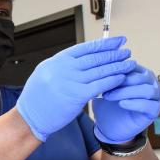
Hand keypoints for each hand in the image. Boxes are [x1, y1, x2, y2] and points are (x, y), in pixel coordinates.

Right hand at [16, 36, 134, 141]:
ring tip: (129, 63)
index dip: (104, 44)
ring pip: (100, 70)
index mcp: (56, 61)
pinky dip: (113, 80)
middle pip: (95, 57)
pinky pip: (100, 85)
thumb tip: (81, 58)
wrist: (30, 118)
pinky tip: (121, 78)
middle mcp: (64, 68)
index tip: (117, 41)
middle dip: (114, 54)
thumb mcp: (45, 74)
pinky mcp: (77, 96)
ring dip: (118, 66)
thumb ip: (62, 66)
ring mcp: (70, 81)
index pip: (85, 48)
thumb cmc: (37, 99)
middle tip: (126, 52)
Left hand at [92, 64, 159, 143]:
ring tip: (108, 96)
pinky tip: (121, 104)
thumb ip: (106, 77)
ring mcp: (155, 97)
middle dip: (120, 82)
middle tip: (103, 88)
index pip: (132, 66)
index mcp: (140, 73)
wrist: (109, 127)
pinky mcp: (154, 111)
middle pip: (140, 77)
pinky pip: (149, 105)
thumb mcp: (105, 89)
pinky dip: (134, 103)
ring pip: (146, 90)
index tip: (100, 75)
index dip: (116, 70)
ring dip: (126, 92)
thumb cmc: (107, 104)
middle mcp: (151, 83)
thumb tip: (98, 64)